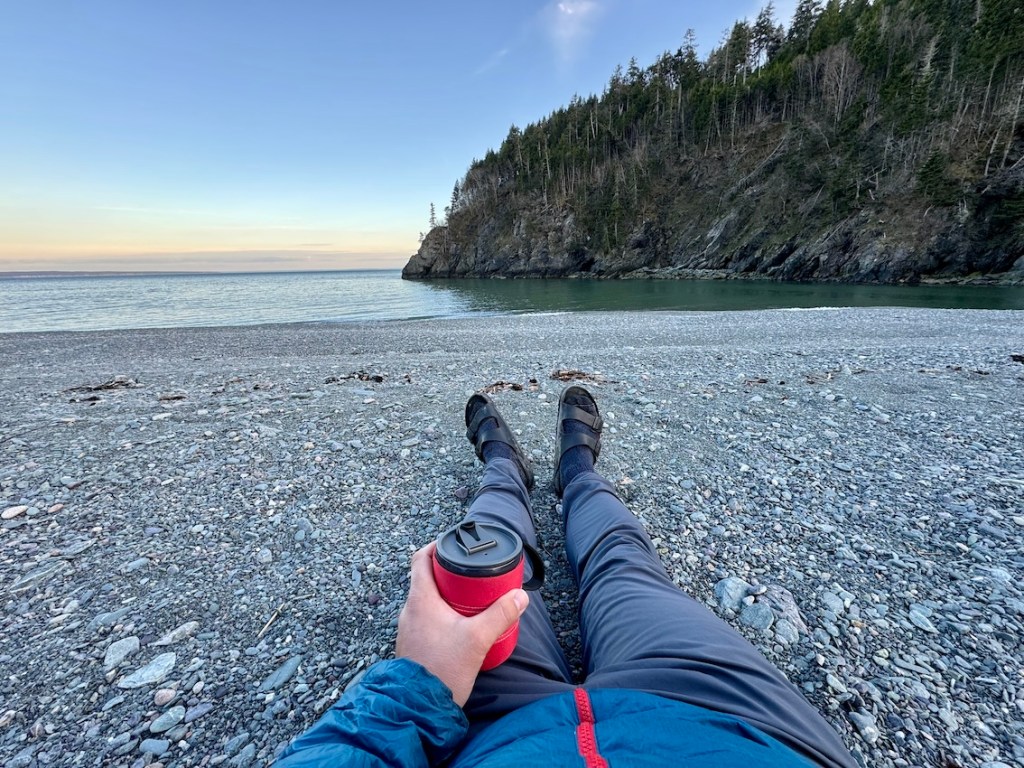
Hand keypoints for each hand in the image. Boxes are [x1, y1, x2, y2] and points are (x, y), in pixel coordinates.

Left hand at [396, 542, 528, 706]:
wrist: (419, 707)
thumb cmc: (443, 670)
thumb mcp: (477, 639)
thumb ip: (500, 616)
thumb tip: (520, 596)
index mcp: (420, 600)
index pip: (421, 559)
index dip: (436, 547)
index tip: (453, 545)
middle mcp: (409, 610)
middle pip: (426, 579)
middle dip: (448, 573)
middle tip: (471, 575)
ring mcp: (408, 628)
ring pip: (426, 601)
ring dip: (445, 595)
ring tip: (470, 600)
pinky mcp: (412, 644)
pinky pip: (425, 619)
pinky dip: (440, 614)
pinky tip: (459, 626)